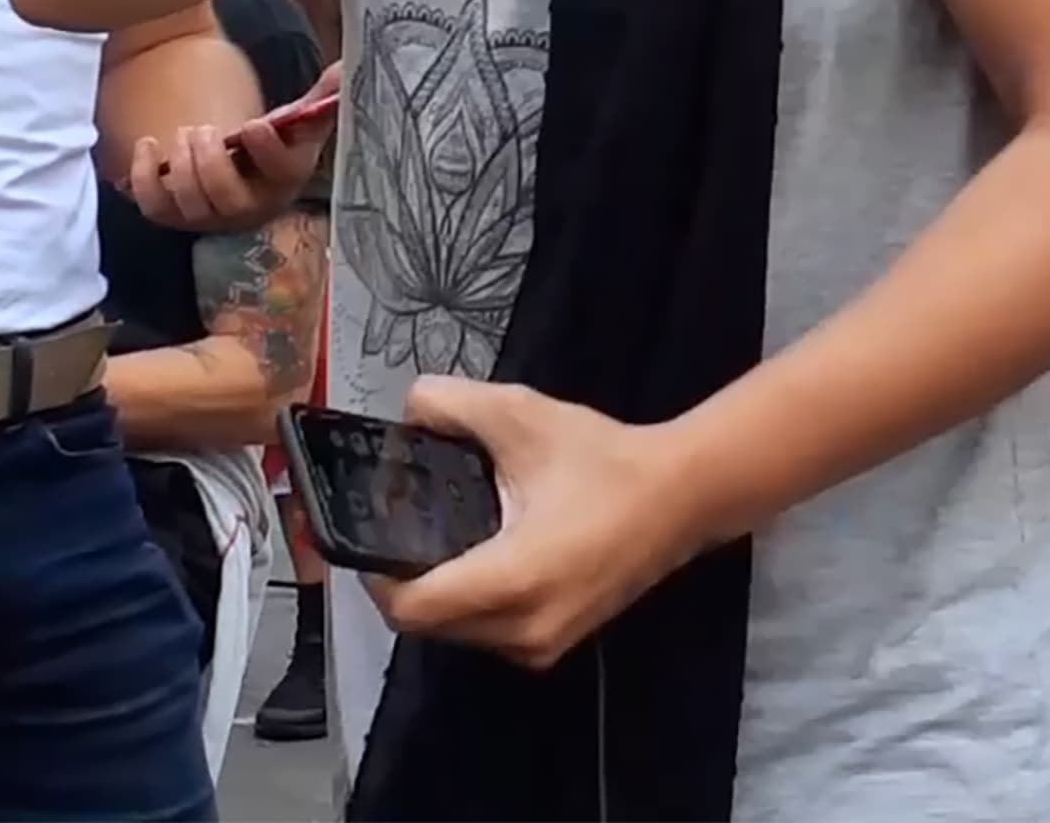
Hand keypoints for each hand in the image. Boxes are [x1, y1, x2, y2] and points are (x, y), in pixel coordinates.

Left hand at [125, 62, 340, 231]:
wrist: (238, 163)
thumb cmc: (271, 140)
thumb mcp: (297, 118)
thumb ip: (321, 96)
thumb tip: (344, 69)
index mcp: (286, 179)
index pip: (283, 174)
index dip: (267, 151)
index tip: (252, 124)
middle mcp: (250, 207)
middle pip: (229, 200)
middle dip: (212, 163)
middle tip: (204, 130)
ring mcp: (210, 216)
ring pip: (192, 205)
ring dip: (182, 167)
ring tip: (184, 133)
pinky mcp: (175, 215)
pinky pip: (154, 208)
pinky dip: (144, 178)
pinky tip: (148, 145)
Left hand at [369, 377, 708, 669]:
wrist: (681, 496)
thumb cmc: (601, 459)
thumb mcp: (520, 414)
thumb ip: (449, 405)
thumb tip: (408, 412)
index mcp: (510, 580)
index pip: (411, 608)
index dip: (376, 576)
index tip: (367, 533)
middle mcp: (522, 629)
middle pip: (427, 625)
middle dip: (402, 582)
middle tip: (395, 530)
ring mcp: (542, 645)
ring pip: (457, 634)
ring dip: (436, 596)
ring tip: (434, 540)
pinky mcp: (558, 644)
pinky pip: (489, 635)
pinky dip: (470, 604)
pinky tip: (477, 557)